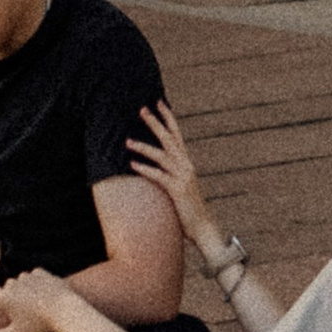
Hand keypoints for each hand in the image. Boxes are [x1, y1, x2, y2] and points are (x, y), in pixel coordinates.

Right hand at [0, 268, 66, 331]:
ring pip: (21, 280)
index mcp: (5, 298)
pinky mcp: (42, 272)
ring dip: (25, 288)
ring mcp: (28, 276)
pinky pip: (35, 275)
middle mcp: (14, 284)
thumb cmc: (39, 326)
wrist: (65, 311)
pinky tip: (45, 294)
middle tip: (24, 311)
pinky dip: (38, 282)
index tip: (2, 308)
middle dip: (12, 295)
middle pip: (7, 287)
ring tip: (36, 304)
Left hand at [126, 101, 223, 260]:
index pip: (177, 134)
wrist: (204, 228)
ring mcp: (183, 177)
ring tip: (127, 141)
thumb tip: (158, 166)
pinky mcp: (177, 190)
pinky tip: (132, 164)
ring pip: (161, 155)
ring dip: (143, 147)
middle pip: (169, 138)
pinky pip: (159, 176)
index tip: (159, 102)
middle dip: (155, 123)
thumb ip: (172, 174)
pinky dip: (145, 168)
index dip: (168, 118)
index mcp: (186, 163)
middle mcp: (186, 166)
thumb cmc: (190, 209)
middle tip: (142, 109)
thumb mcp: (181, 186)